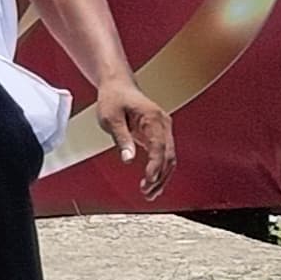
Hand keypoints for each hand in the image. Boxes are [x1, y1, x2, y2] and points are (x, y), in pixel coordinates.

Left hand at [93, 75, 175, 197]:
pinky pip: (163, 155)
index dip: (155, 165)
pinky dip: (160, 170)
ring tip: (149, 193)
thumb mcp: (111, 118)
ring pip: (169, 158)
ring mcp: (163, 130)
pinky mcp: (158, 135)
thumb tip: (128, 158)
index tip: (149, 179)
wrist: (117, 85)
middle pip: (168, 155)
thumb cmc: (113, 98)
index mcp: (153, 118)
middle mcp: (163, 124)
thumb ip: (121, 138)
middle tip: (147, 192)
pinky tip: (152, 183)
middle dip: (159, 176)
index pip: (159, 146)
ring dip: (162, 177)